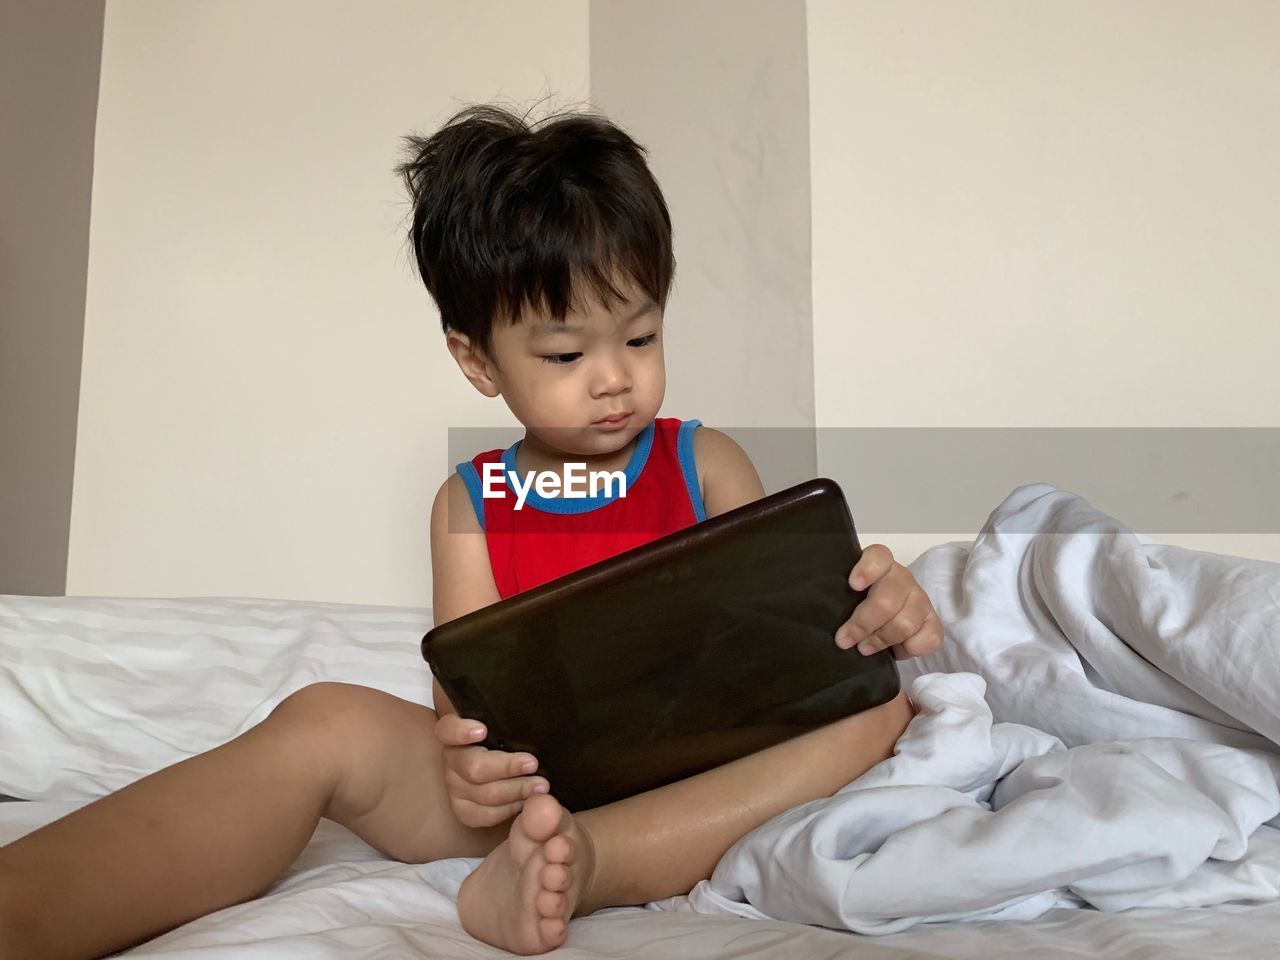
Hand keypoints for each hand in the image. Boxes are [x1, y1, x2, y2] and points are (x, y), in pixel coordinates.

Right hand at [433, 713, 549, 827]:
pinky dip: (509, 809)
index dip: (462, 731)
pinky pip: (484, 815)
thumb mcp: (503, 719)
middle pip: (474, 767)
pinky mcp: (463, 809)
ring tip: (542, 785)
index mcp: (454, 733)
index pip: (448, 730)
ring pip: (483, 794)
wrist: (505, 765)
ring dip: (516, 790)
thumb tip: (526, 696)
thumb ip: (505, 712)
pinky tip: (526, 801)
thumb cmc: (507, 734)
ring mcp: (454, 786)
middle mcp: (452, 759)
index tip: (483, 730)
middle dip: (507, 767)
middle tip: (533, 764)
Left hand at [834, 544, 943, 659]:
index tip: (853, 585)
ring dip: (881, 640)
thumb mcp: (847, 595)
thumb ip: (839, 599)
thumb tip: (833, 626)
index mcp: (880, 565)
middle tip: (845, 640)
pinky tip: (895, 650)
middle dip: (863, 625)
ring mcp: (920, 599)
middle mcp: (902, 578)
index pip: (878, 557)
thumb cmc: (860, 604)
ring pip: (905, 623)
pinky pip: (929, 639)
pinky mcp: (933, 622)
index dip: (867, 570)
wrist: (885, 618)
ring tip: (864, 648)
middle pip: (887, 601)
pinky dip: (910, 649)